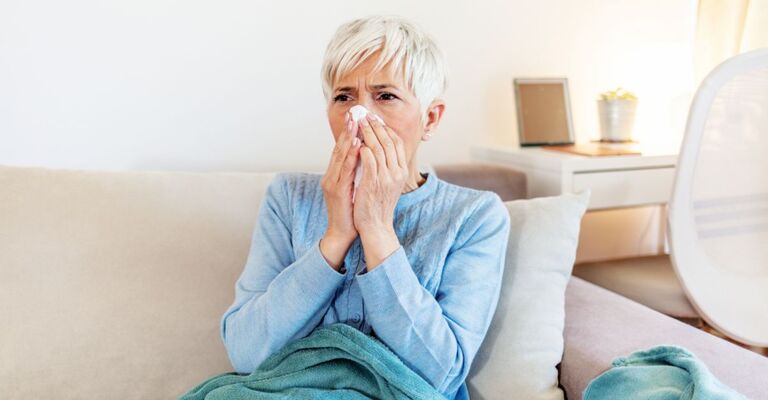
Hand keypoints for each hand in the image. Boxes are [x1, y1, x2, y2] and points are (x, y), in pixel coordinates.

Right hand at [319, 111, 360, 268]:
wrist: (342, 232)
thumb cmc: (351, 211)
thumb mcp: (354, 187)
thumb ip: (356, 172)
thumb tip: (365, 157)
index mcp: (335, 174)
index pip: (343, 149)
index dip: (349, 133)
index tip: (357, 117)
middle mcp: (331, 175)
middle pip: (339, 148)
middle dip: (347, 130)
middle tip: (355, 113)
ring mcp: (332, 182)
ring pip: (340, 156)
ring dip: (348, 138)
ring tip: (356, 123)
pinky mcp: (336, 191)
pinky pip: (345, 170)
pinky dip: (351, 157)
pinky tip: (358, 146)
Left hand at [353, 113, 407, 269]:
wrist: (375, 227)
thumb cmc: (378, 205)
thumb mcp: (388, 183)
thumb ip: (387, 166)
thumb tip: (380, 149)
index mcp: (402, 171)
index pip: (397, 143)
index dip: (386, 128)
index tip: (375, 119)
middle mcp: (397, 172)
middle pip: (388, 141)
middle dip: (376, 126)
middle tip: (365, 114)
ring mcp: (386, 177)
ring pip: (378, 147)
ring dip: (368, 133)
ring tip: (359, 122)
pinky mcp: (373, 183)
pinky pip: (369, 160)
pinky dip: (363, 149)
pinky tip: (356, 141)